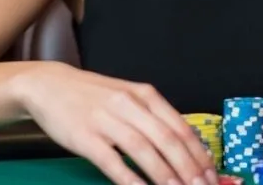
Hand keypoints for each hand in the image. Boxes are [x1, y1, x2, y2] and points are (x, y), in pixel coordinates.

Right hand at [12, 62, 217, 184]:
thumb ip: (154, 117)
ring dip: (165, 175)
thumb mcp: (130, 97)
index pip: (180, 127)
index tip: (212, 174)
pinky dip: (130, 178)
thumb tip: (185, 144)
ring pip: (143, 150)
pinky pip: (111, 161)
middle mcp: (130, 105)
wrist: (50, 85)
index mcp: (146, 95)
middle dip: (189, 168)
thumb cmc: (94, 95)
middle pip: (167, 139)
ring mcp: (107, 120)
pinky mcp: (85, 137)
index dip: (199, 153)